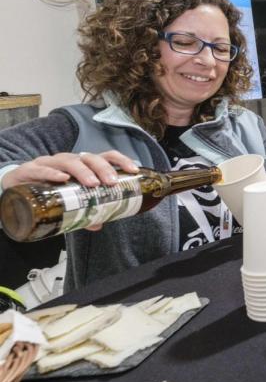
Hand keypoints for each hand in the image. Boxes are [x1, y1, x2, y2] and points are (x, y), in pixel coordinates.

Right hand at [1, 151, 138, 232]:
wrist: (15, 187)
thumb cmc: (49, 190)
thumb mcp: (69, 201)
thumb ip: (83, 211)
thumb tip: (98, 225)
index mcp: (82, 165)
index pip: (105, 156)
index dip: (121, 160)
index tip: (133, 170)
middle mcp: (68, 160)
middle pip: (89, 157)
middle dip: (103, 168)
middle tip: (111, 182)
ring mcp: (49, 163)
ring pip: (68, 161)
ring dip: (83, 171)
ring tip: (92, 183)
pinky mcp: (30, 170)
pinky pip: (41, 169)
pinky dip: (52, 173)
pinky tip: (62, 179)